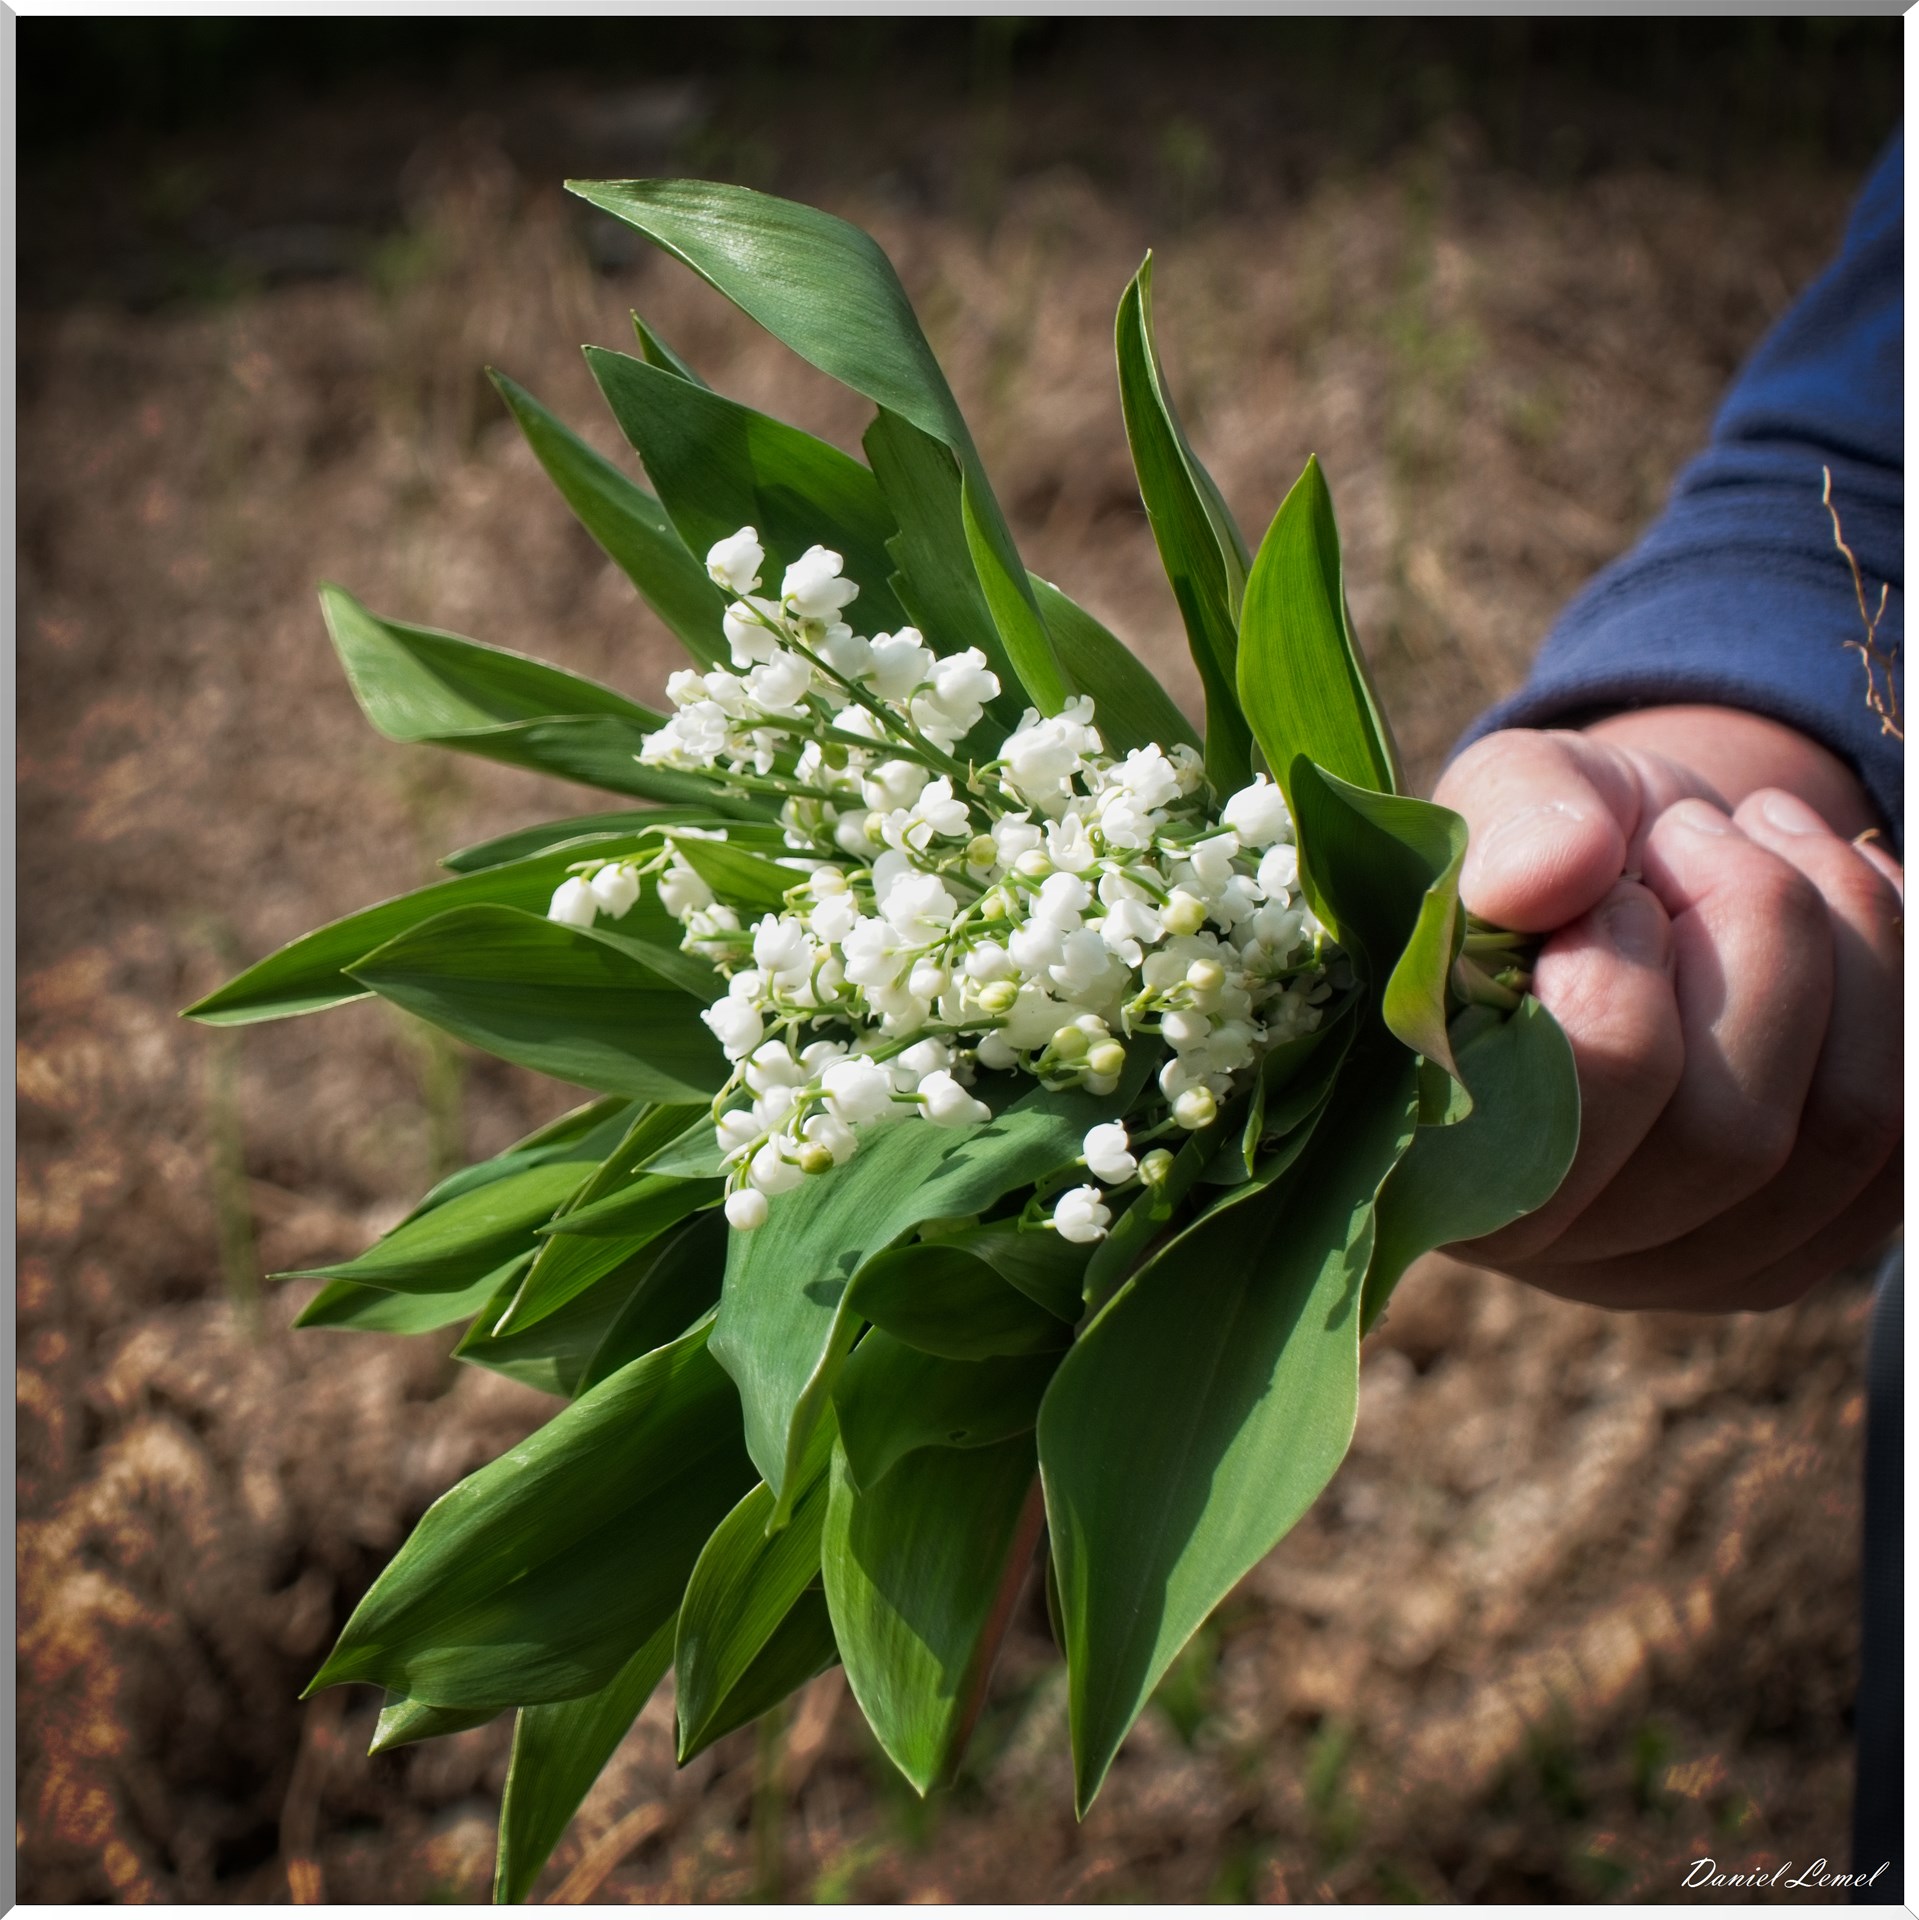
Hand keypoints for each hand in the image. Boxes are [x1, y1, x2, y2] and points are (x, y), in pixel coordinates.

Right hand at [1432, 710, 1902, 1311]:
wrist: (1633, 872)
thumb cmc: (1548, 850)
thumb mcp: (1506, 796)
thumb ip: (1513, 819)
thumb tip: (1557, 871)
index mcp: (1440, 1154)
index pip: (1572, 1114)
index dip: (1621, 973)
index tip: (1614, 877)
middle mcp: (1562, 1244)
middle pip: (1727, 1137)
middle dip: (1756, 929)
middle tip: (1707, 829)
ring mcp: (1691, 1263)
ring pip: (1845, 1131)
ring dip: (1851, 942)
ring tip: (1781, 838)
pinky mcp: (1803, 1247)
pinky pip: (1910, 1143)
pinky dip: (1907, 992)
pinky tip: (1853, 902)